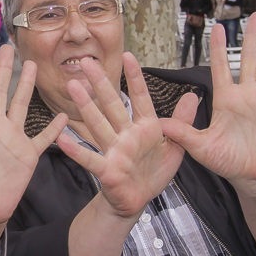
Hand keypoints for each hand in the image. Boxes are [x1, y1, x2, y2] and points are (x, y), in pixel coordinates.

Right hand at [55, 54, 199, 218]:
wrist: (140, 200)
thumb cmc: (154, 172)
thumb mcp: (175, 147)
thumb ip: (182, 122)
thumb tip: (192, 96)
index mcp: (146, 127)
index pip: (140, 97)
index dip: (135, 77)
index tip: (128, 56)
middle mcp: (127, 135)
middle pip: (112, 105)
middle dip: (101, 83)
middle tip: (87, 62)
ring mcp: (115, 151)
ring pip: (99, 124)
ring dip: (85, 106)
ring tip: (73, 87)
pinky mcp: (107, 170)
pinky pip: (90, 158)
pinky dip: (76, 150)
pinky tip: (63, 138)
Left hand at [161, 13, 255, 187]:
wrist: (251, 176)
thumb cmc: (227, 161)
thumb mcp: (200, 147)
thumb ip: (182, 133)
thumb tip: (159, 123)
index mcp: (226, 100)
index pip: (220, 67)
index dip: (217, 48)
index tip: (216, 28)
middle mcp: (247, 95)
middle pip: (249, 59)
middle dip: (252, 37)